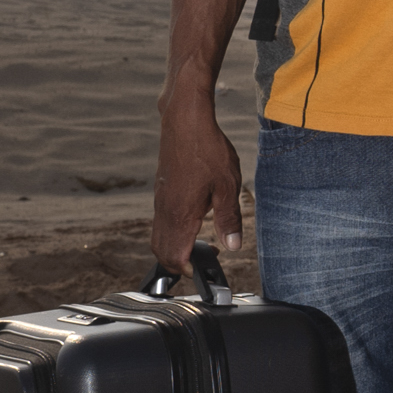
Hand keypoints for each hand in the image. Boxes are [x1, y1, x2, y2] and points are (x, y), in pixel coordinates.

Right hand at [149, 88, 241, 273]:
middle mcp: (165, 211)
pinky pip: (161, 220)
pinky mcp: (162, 190)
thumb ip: (229, 219)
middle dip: (179, 263)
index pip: (175, 256)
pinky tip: (193, 220)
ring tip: (200, 244)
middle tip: (202, 261)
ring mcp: (161, 200)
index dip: (189, 269)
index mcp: (180, 215)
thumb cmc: (207, 150)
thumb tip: (233, 245)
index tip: (205, 270)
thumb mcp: (227, 187)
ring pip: (159, 236)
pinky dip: (173, 230)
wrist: (185, 122)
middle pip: (161, 251)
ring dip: (175, 247)